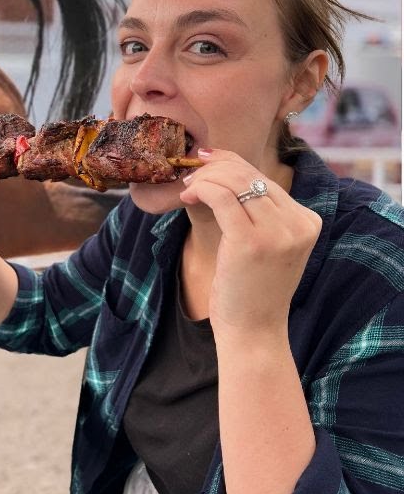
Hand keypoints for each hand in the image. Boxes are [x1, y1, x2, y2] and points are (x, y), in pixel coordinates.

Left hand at [178, 149, 320, 337]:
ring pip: (236, 181)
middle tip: (189, 175)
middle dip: (215, 168)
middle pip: (251, 175)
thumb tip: (225, 170)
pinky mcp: (252, 241)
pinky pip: (221, 197)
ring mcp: (279, 232)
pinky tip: (186, 197)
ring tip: (186, 188)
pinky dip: (200, 189)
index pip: (266, 177)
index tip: (205, 162)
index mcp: (308, 221)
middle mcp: (299, 223)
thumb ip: (259, 212)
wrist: (253, 330)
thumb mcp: (266, 245)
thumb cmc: (251, 288)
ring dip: (204, 178)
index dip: (231, 163)